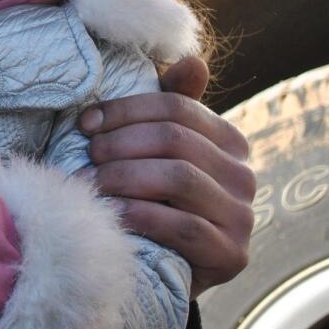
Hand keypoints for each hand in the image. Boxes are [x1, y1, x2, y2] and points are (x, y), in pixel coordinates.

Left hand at [78, 56, 255, 298]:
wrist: (159, 268)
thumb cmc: (151, 197)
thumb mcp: (155, 150)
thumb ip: (169, 104)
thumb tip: (193, 60)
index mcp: (229, 139)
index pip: (175, 107)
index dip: (123, 110)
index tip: (85, 124)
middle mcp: (244, 175)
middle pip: (174, 139)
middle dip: (119, 144)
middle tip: (84, 156)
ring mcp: (242, 216)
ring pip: (178, 178)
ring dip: (122, 177)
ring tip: (87, 183)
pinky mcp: (232, 255)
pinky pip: (182, 226)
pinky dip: (139, 215)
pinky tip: (109, 214)